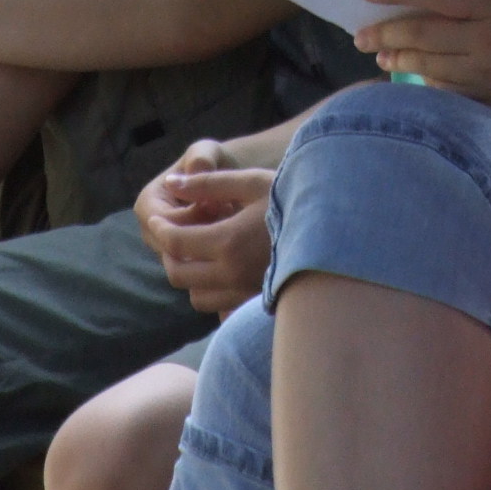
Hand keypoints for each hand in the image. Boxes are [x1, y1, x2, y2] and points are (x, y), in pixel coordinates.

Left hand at [135, 142, 276, 315]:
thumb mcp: (251, 183)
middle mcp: (231, 274)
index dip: (160, 228)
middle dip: (169, 253)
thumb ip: (208, 183)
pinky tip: (217, 267)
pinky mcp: (254, 301)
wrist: (334, 229)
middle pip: (178, 273)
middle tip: (173, 233)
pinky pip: (216, 305)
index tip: (156, 216)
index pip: (176, 242)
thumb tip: (173, 183)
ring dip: (187, 274)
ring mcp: (244, 292)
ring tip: (195, 251)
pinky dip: (207, 289)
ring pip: (194, 294)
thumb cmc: (292, 199)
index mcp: (227, 241)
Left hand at [355, 0, 490, 104]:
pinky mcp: (480, 105)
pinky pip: (439, 89)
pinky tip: (407, 71)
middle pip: (423, 33)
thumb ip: (468, 8)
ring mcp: (484, 76)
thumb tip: (410, 3)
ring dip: (396, 58)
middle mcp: (490, 40)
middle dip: (385, 32)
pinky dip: (421, 79)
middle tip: (359, 34)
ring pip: (425, 64)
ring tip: (378, 52)